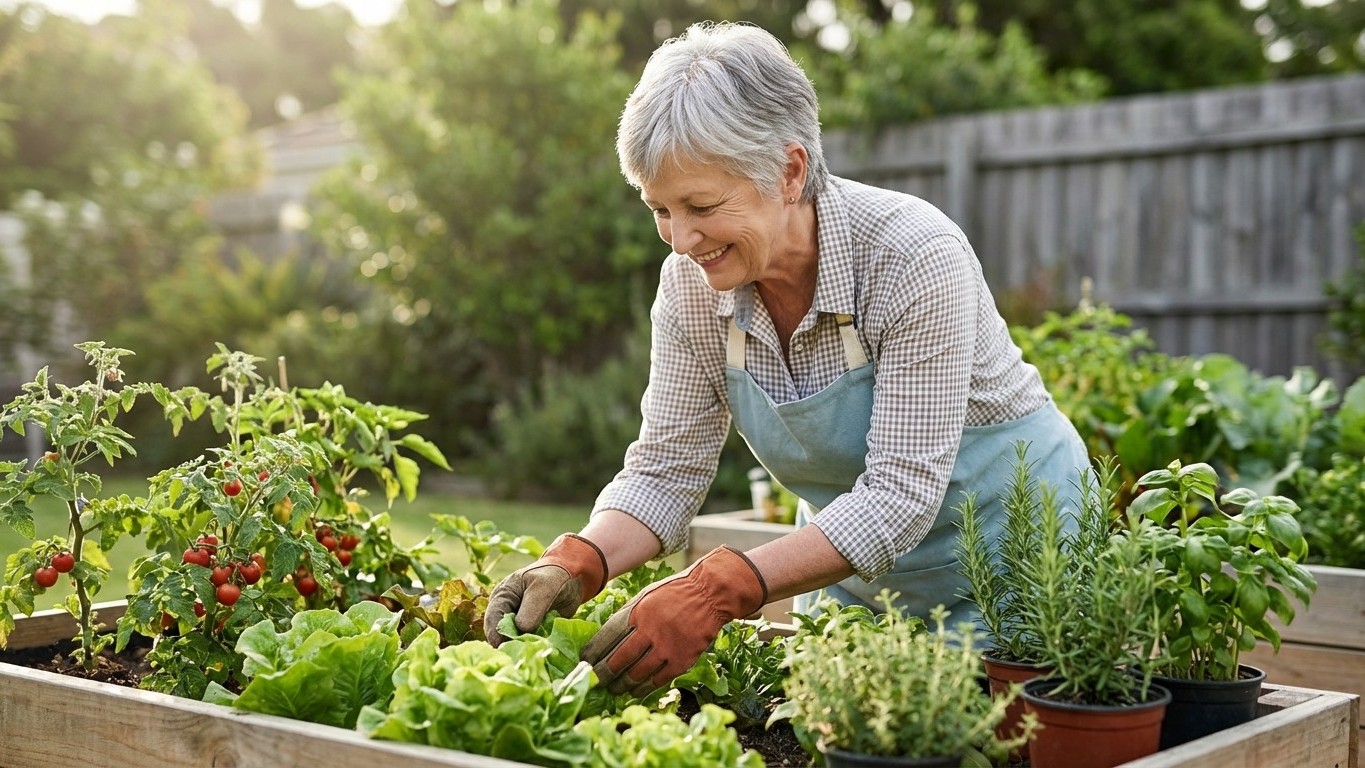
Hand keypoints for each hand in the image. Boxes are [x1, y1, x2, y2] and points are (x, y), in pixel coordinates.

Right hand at [483, 533, 607, 645]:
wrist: (573, 577)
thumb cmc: (554, 576)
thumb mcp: (544, 587)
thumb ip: (532, 608)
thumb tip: (522, 629)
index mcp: (502, 596)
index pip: (493, 619)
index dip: (497, 635)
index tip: (505, 648)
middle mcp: (507, 611)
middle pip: (501, 634)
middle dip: (510, 645)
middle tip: (520, 657)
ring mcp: (519, 622)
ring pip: (515, 641)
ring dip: (523, 648)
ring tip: (533, 655)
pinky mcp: (532, 631)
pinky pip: (529, 643)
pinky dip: (535, 648)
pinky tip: (542, 652)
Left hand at [581, 546, 766, 697]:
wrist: (710, 593)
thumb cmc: (675, 592)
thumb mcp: (646, 595)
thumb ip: (627, 615)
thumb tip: (606, 637)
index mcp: (637, 612)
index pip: (607, 637)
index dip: (593, 653)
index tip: (585, 662)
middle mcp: (649, 630)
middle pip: (618, 660)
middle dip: (604, 674)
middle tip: (596, 681)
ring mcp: (666, 647)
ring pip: (636, 674)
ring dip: (622, 684)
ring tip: (614, 689)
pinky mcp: (682, 659)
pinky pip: (658, 680)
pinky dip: (644, 688)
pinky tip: (636, 690)